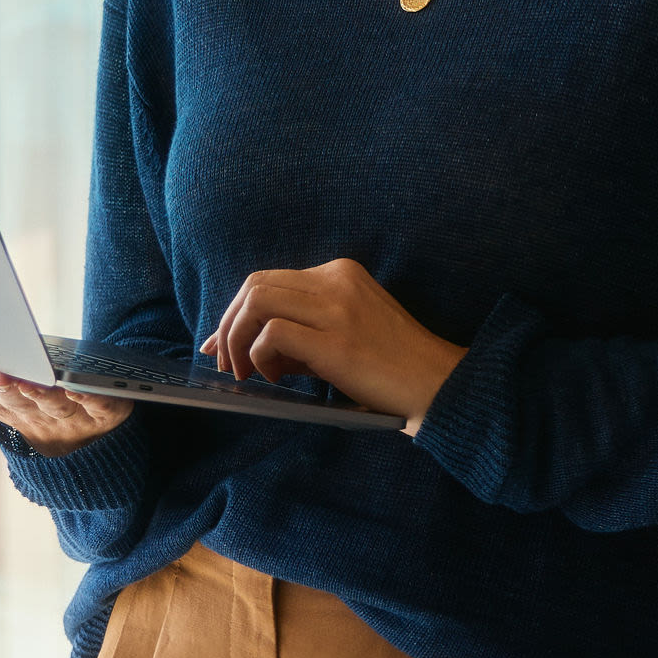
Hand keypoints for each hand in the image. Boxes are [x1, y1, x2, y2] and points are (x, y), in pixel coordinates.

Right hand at [0, 344, 131, 457]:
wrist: (91, 444)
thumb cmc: (31, 405)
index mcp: (5, 405)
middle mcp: (34, 413)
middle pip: (14, 401)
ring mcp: (70, 414)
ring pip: (49, 403)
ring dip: (33, 393)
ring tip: (19, 378)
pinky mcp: (106, 411)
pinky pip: (97, 403)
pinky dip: (87, 396)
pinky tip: (79, 386)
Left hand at [198, 258, 466, 431]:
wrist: (437, 383)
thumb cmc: (391, 366)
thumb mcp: (344, 334)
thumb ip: (299, 334)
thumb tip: (242, 348)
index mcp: (339, 273)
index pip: (269, 279)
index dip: (235, 312)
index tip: (221, 343)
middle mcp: (336, 281)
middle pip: (254, 284)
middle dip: (228, 324)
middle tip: (227, 362)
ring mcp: (336, 308)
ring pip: (256, 301)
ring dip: (237, 338)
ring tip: (245, 372)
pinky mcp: (336, 340)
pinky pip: (272, 333)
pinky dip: (259, 356)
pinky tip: (274, 378)